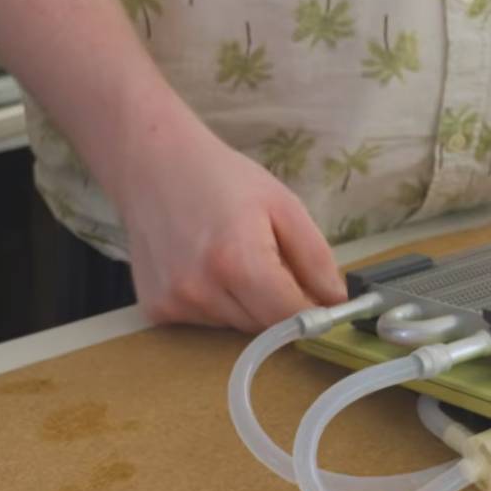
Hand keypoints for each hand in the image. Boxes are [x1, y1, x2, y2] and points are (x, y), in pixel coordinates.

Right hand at [112, 123, 346, 331]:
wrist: (152, 164)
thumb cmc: (222, 179)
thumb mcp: (284, 206)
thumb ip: (316, 259)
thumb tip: (338, 302)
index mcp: (238, 261)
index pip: (290, 317)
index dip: (312, 313)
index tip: (323, 303)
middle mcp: (200, 289)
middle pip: (264, 326)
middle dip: (278, 303)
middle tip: (273, 263)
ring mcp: (173, 302)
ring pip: (236, 325)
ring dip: (247, 304)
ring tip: (233, 259)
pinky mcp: (156, 309)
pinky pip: (206, 322)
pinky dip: (218, 303)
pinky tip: (206, 268)